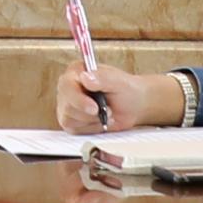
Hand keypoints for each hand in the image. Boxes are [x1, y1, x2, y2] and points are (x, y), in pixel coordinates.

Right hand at [56, 64, 188, 132]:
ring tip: (105, 115)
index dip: (78, 99)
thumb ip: (103, 79)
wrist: (137, 105)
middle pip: (66, 105)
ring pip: (70, 120)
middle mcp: (70, 87)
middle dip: (87, 113)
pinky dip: (90, 130)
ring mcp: (69, 104)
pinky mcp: (73, 120)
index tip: (95, 108)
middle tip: (103, 114)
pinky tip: (101, 123)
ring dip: (90, 122)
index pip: (67, 86)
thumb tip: (87, 77)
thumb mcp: (120, 83)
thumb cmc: (130, 91)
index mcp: (77, 72)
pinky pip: (75, 130)